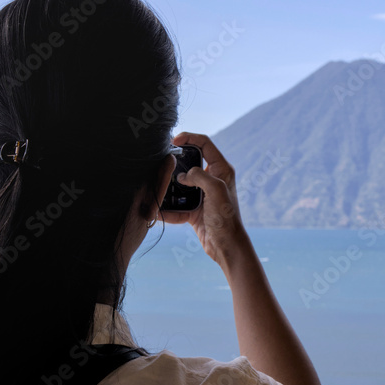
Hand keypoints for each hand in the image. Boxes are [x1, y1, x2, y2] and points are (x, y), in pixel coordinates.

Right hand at [161, 132, 250, 269]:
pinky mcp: (194, 209)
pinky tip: (158, 212)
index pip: (205, 143)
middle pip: (189, 162)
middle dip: (175, 163)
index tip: (173, 140)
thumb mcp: (216, 191)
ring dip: (169, 187)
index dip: (189, 137)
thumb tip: (182, 176)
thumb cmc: (227, 219)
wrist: (226, 246)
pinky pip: (177, 205)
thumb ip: (199, 176)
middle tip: (160, 162)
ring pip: (180, 184)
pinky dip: (168, 209)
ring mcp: (202, 194)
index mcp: (221, 169)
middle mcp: (211, 179)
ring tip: (157, 187)